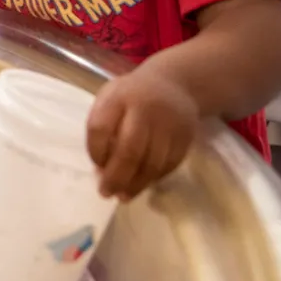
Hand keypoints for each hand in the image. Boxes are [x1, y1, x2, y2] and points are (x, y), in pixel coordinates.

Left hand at [86, 66, 199, 200]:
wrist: (175, 84)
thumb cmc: (131, 95)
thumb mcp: (109, 97)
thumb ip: (101, 126)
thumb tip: (100, 169)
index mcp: (119, 96)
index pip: (100, 128)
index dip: (95, 151)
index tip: (96, 165)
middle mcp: (145, 109)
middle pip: (129, 150)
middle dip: (116, 177)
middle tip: (105, 193)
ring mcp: (169, 124)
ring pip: (152, 163)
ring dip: (136, 184)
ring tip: (122, 196)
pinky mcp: (186, 137)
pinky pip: (169, 165)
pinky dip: (154, 179)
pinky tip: (142, 185)